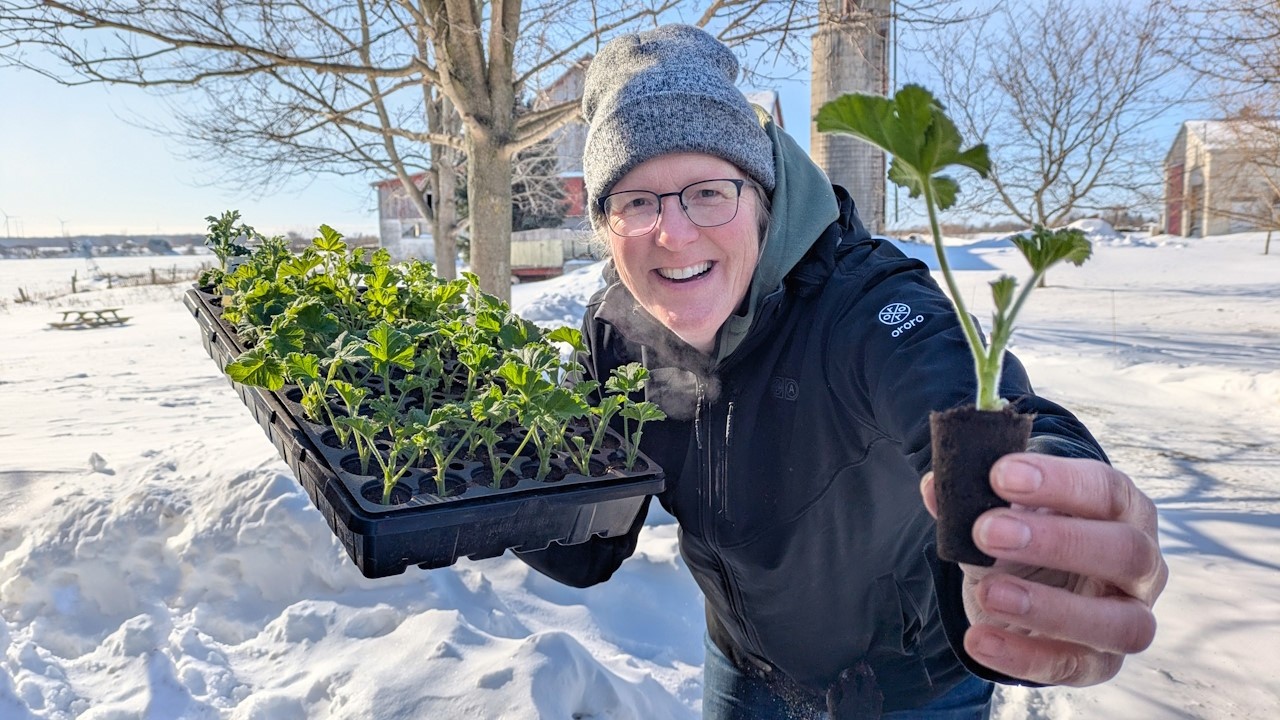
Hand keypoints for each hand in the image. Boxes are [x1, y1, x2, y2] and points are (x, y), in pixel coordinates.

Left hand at [920, 453, 1167, 685]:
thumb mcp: (1000, 510)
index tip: (999, 474)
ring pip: (1120, 622)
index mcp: (1122, 509)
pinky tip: (979, 639)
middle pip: (1125, 551)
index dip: (1058, 482)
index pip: (1107, 489)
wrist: (1028, 583)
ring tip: (989, 592)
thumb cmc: (1024, 534)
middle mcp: (1142, 562)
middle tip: (987, 532)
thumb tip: (936, 487)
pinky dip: (1025, 657)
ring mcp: (1130, 615)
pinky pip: (1076, 667)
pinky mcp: (1103, 661)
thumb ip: (971, 498)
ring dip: (1051, 608)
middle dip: (1056, 541)